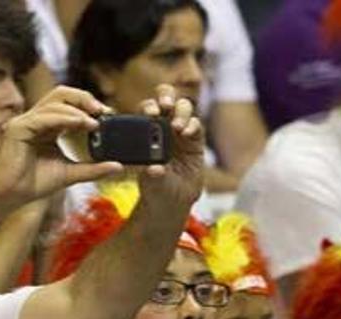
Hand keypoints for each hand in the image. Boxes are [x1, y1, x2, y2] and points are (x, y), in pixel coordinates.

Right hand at [0, 86, 122, 209]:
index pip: (69, 105)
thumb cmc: (34, 183)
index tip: (108, 114)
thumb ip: (92, 168)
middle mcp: (36, 119)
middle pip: (61, 94)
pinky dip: (64, 117)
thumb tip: (118, 166)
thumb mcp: (70, 173)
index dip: (89, 106)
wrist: (10, 196)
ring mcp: (25, 121)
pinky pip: (44, 117)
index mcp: (48, 126)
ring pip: (54, 102)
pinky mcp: (17, 128)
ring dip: (78, 109)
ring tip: (95, 121)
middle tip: (103, 110)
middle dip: (84, 98)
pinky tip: (80, 123)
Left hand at [136, 84, 204, 207]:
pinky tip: (187, 133)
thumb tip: (155, 169)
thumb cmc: (156, 188)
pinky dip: (193, 125)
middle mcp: (162, 126)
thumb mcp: (151, 184)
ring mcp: (180, 130)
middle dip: (165, 96)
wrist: (173, 200)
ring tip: (177, 127)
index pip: (145, 109)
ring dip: (181, 111)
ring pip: (182, 106)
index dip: (148, 107)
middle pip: (165, 97)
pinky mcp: (195, 139)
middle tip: (165, 106)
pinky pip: (196, 124)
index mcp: (145, 131)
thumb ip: (153, 176)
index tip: (150, 114)